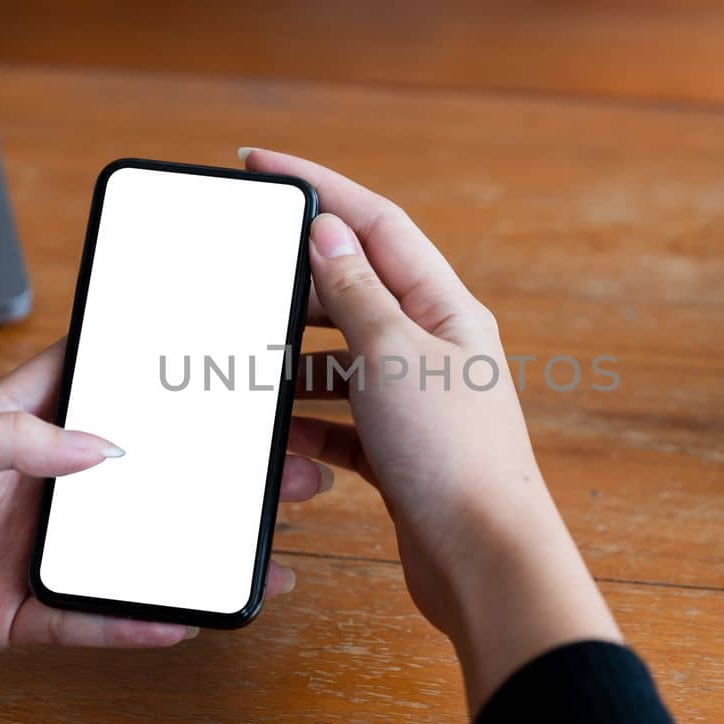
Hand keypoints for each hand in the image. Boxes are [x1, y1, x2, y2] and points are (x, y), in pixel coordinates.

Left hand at [0, 341, 329, 723]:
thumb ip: (7, 437)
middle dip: (192, 465)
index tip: (201, 365)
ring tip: (245, 543)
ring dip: (179, 543)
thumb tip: (99, 446)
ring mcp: (13, 551)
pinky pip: (85, 616)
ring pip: (118, 545)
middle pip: (122, 470)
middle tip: (259, 464)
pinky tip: (177, 615)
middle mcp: (13, 486)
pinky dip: (132, 620)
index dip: (137, 371)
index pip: (78, 383)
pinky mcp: (5, 614)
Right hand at [243, 148, 619, 711]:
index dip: (317, 184)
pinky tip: (281, 435)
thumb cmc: (453, 455)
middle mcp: (436, 347)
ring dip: (294, 362)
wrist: (482, 559)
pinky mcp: (401, 451)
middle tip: (241, 276)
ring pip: (341, 359)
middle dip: (297, 282)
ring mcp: (419, 401)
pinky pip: (342, 421)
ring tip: (248, 366)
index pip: (375, 222)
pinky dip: (308, 424)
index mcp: (446, 307)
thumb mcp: (391, 353)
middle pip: (356, 288)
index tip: (259, 164)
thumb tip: (330, 229)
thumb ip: (355, 289)